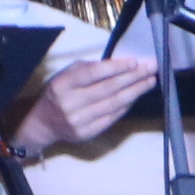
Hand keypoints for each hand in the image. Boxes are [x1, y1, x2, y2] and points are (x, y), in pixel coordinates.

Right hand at [10, 56, 157, 151]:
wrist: (43, 123)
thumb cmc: (59, 93)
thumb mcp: (66, 75)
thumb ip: (89, 68)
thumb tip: (120, 64)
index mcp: (62, 85)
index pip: (93, 74)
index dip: (116, 68)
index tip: (135, 61)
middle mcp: (70, 103)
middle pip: (108, 89)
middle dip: (133, 77)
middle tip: (151, 68)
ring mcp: (79, 121)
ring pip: (114, 104)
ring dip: (135, 92)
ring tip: (150, 81)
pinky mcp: (87, 133)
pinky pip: (112, 117)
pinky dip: (127, 106)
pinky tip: (136, 97)